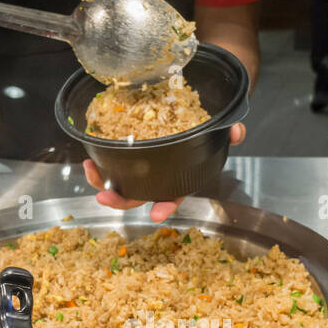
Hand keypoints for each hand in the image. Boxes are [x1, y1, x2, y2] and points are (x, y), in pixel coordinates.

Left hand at [83, 123, 246, 221]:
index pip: (173, 196)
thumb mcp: (219, 128)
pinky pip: (112, 165)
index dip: (165, 206)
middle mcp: (158, 177)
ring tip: (90, 171)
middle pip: (139, 196)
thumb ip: (228, 131)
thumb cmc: (204, 127)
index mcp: (179, 177)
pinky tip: (90, 159)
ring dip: (103, 183)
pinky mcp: (129, 155)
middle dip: (121, 201)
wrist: (193, 112)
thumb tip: (237, 131)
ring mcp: (142, 168)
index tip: (156, 214)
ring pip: (120, 184)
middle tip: (104, 198)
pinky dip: (100, 165)